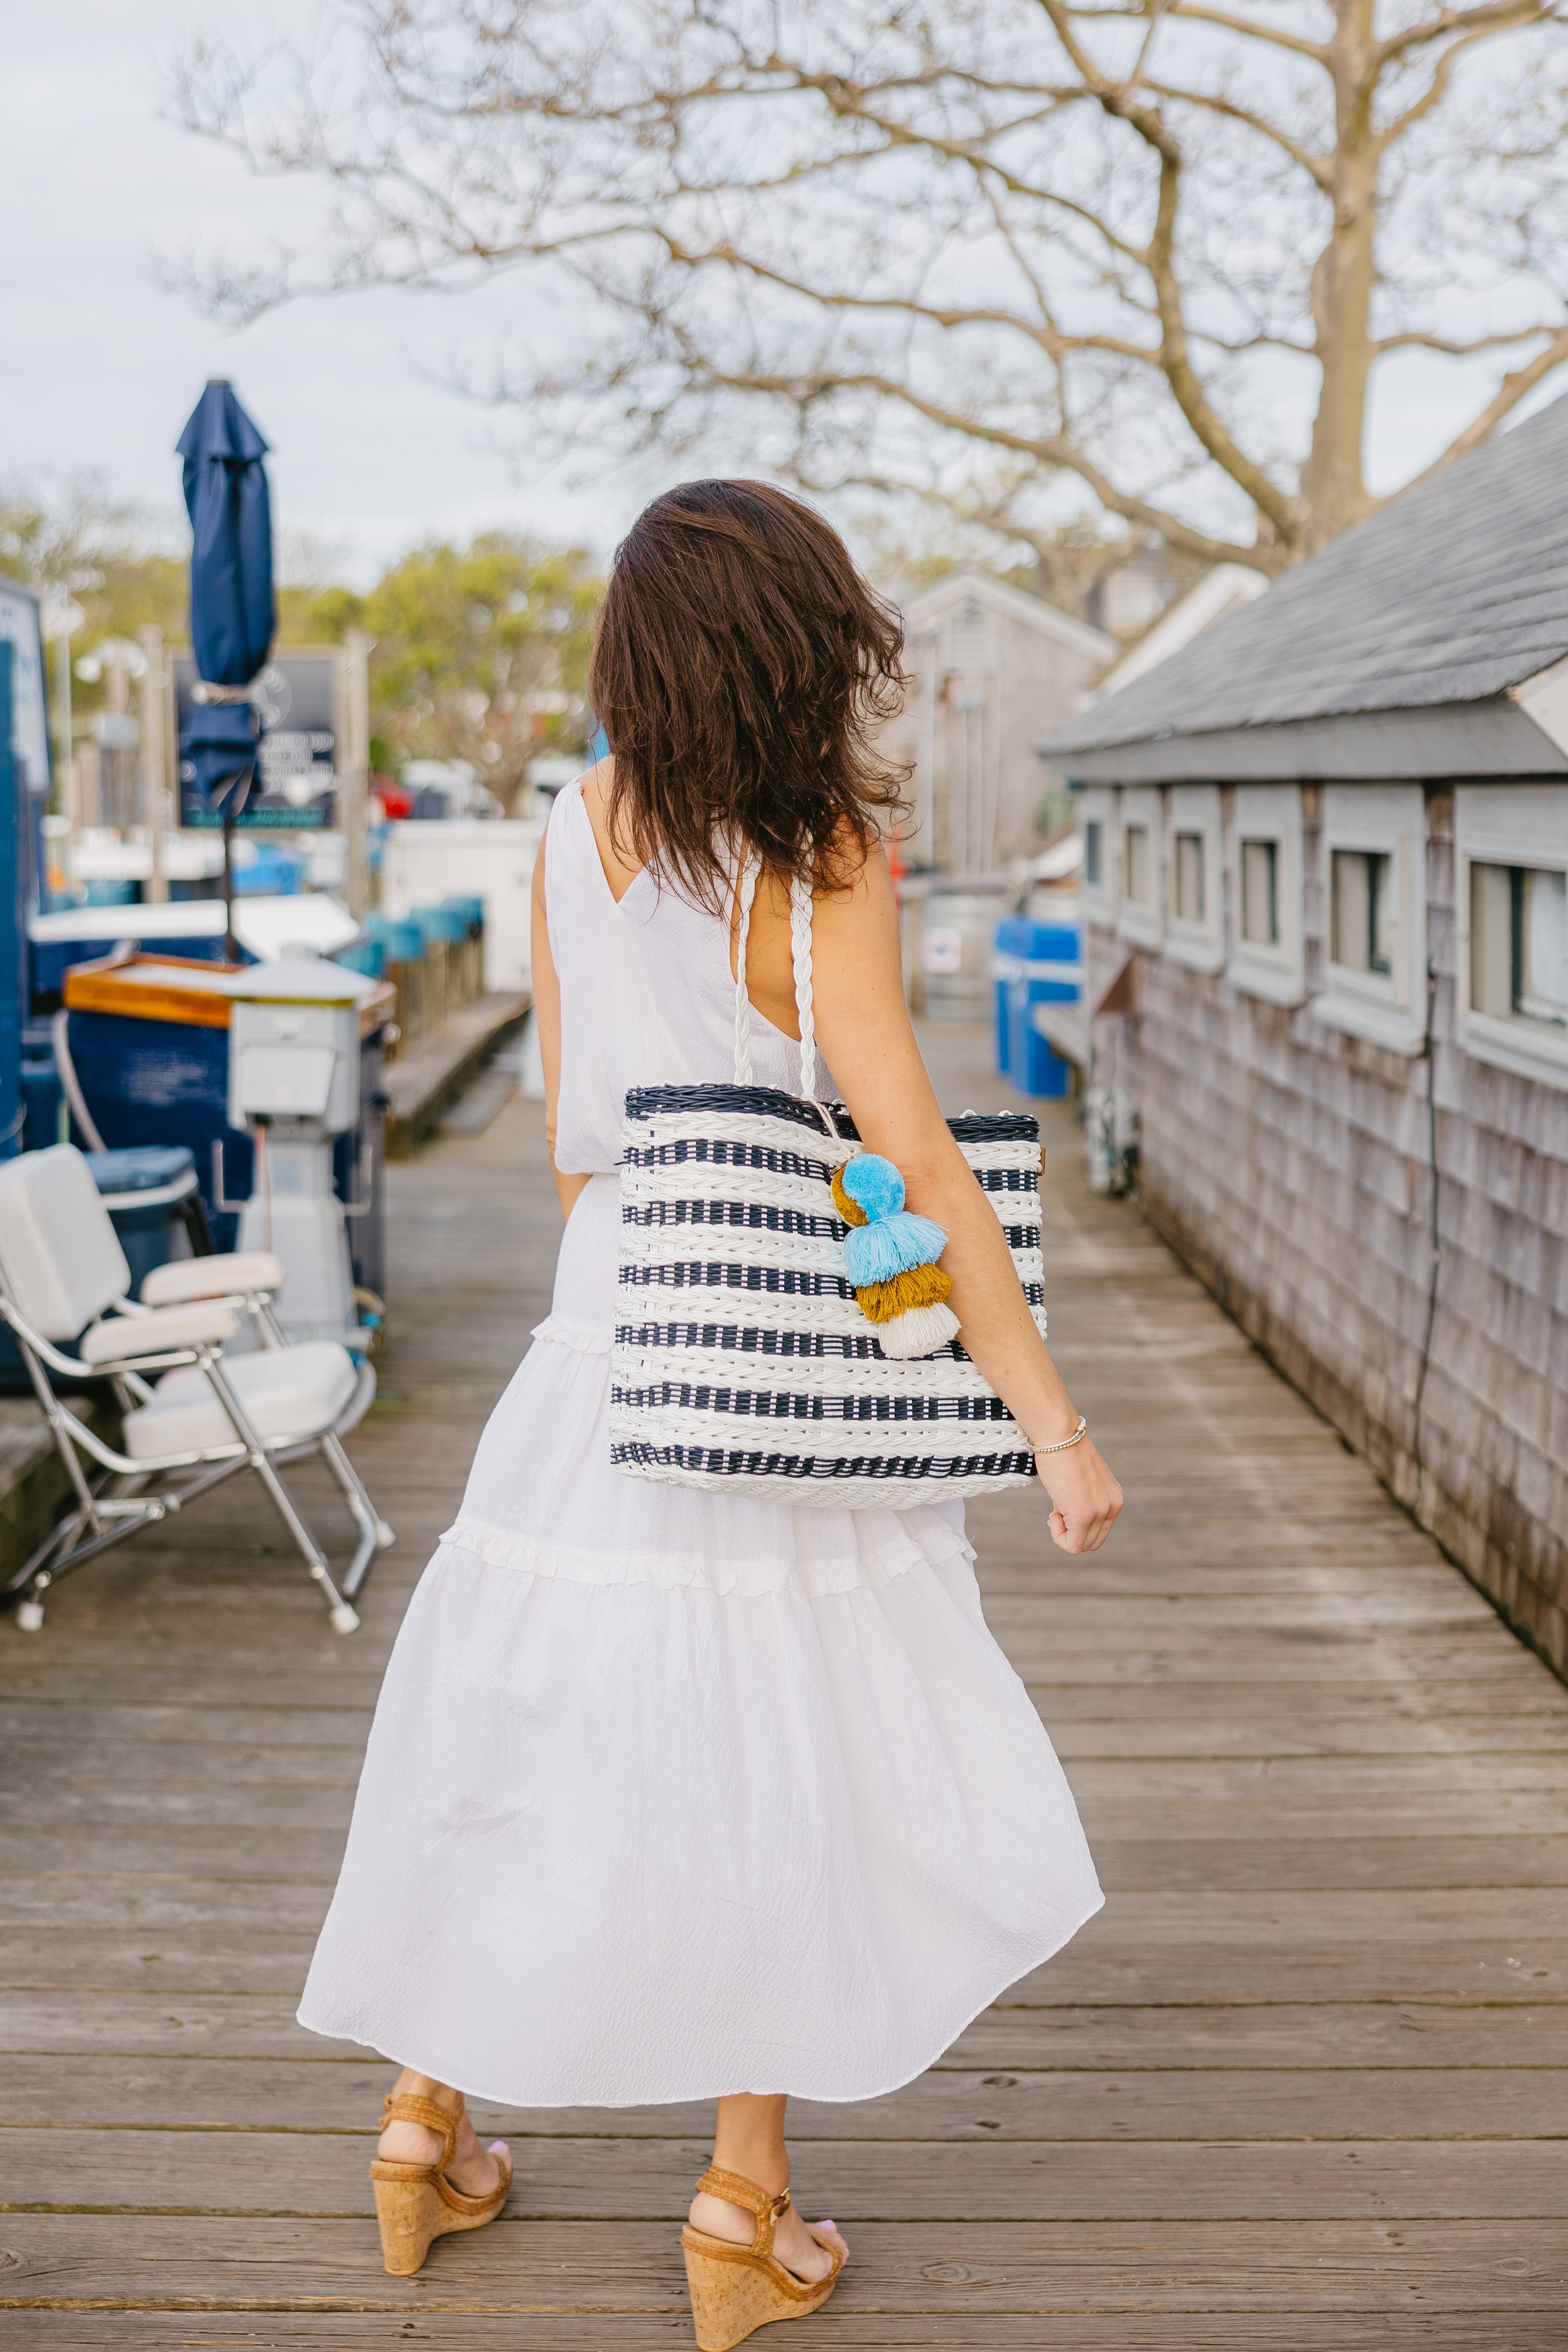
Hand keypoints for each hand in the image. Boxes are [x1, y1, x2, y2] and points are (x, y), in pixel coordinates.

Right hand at [1036, 1435, 1121, 1554]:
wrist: (1059, 1435)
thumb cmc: (1063, 1452)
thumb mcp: (1083, 1480)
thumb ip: (1085, 1499)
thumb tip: (1070, 1518)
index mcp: (1114, 1499)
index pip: (1099, 1532)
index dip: (1078, 1526)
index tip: (1064, 1505)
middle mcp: (1112, 1507)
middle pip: (1092, 1543)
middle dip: (1071, 1532)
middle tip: (1058, 1508)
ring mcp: (1099, 1512)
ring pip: (1081, 1546)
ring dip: (1063, 1532)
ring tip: (1057, 1505)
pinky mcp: (1083, 1515)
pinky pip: (1071, 1545)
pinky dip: (1057, 1534)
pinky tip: (1053, 1511)